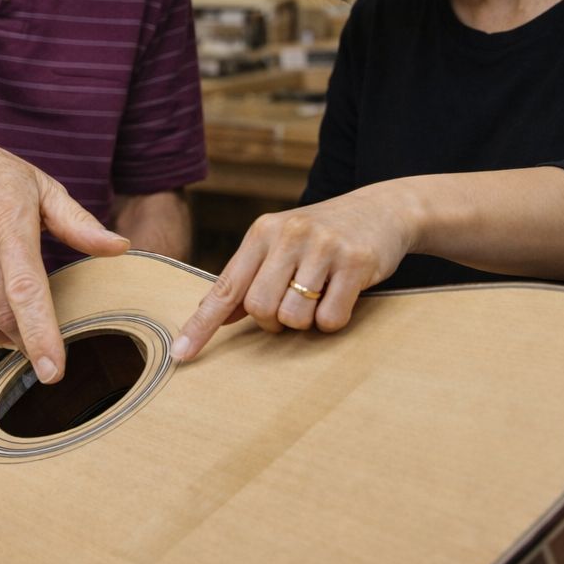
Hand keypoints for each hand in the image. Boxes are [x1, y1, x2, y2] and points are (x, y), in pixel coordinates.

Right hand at [0, 124, 129, 383]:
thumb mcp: (42, 188)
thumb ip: (80, 224)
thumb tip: (120, 248)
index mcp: (8, 224)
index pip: (26, 291)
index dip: (41, 335)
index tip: (54, 372)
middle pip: (5, 316)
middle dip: (29, 341)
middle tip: (49, 349)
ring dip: (7, 332)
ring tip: (22, 320)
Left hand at [171, 183, 417, 360]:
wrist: (383, 209)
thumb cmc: (323, 235)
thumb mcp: (280, 245)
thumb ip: (249, 277)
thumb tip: (217, 314)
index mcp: (261, 232)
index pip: (225, 288)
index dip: (202, 325)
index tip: (181, 354)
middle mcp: (288, 235)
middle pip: (259, 308)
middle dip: (274, 321)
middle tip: (293, 303)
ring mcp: (322, 246)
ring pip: (294, 317)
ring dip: (306, 320)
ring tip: (319, 294)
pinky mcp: (354, 262)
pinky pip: (330, 318)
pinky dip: (333, 319)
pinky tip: (342, 295)